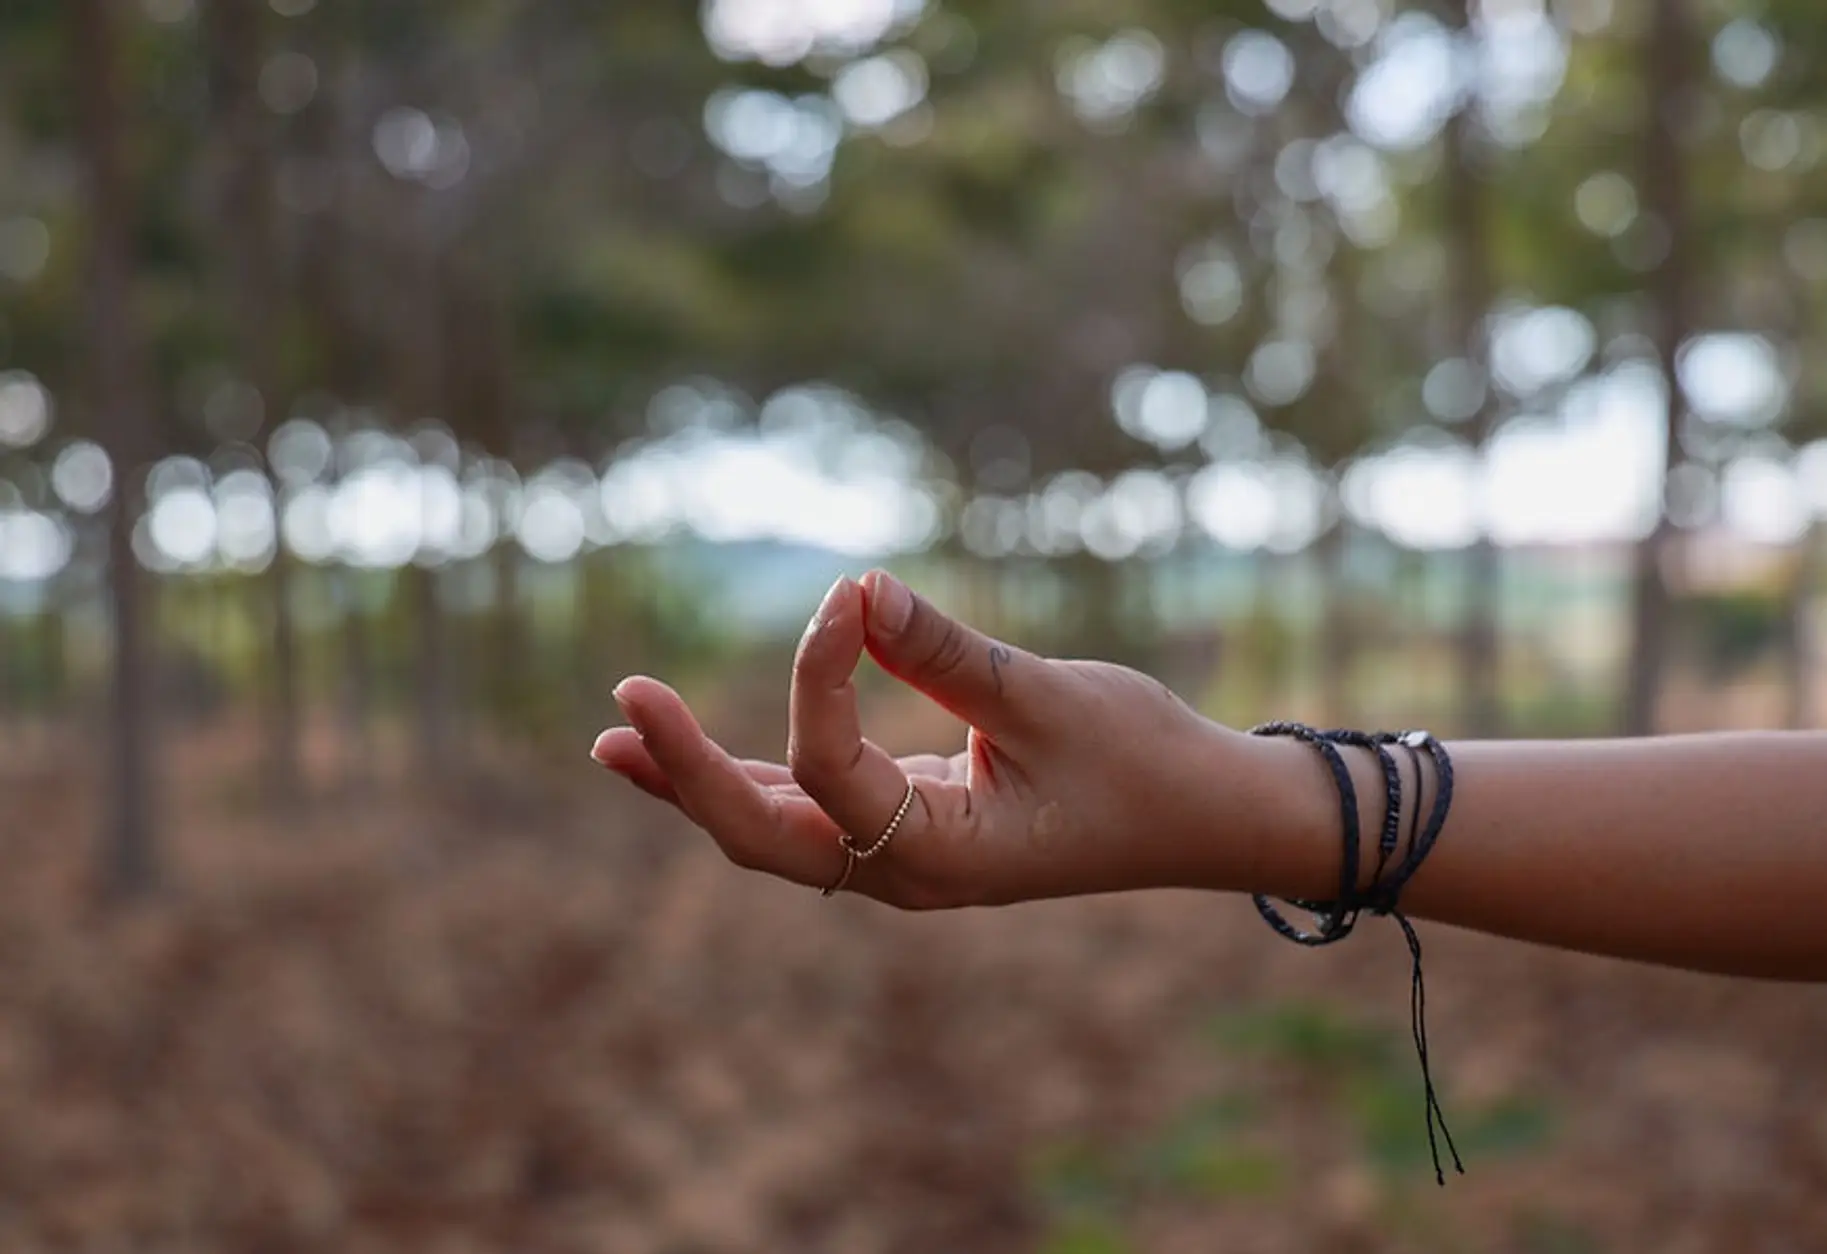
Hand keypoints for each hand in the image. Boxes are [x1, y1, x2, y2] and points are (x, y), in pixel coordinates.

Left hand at [590, 570, 1331, 907]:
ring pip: (776, 830)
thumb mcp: (1049, 698)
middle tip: (622, 711)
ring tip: (616, 740)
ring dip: (699, 783)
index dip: (819, 674)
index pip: (836, 768)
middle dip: (689, 774)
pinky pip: (813, 810)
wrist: (1205, 818)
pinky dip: (752, 778)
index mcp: (945, 857)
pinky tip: (691, 754)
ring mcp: (904, 859)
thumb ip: (945, 650)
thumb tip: (856, 587)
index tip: (848, 593)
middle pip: (765, 836)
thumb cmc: (1144, 762)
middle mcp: (908, 873)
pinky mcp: (911, 828)